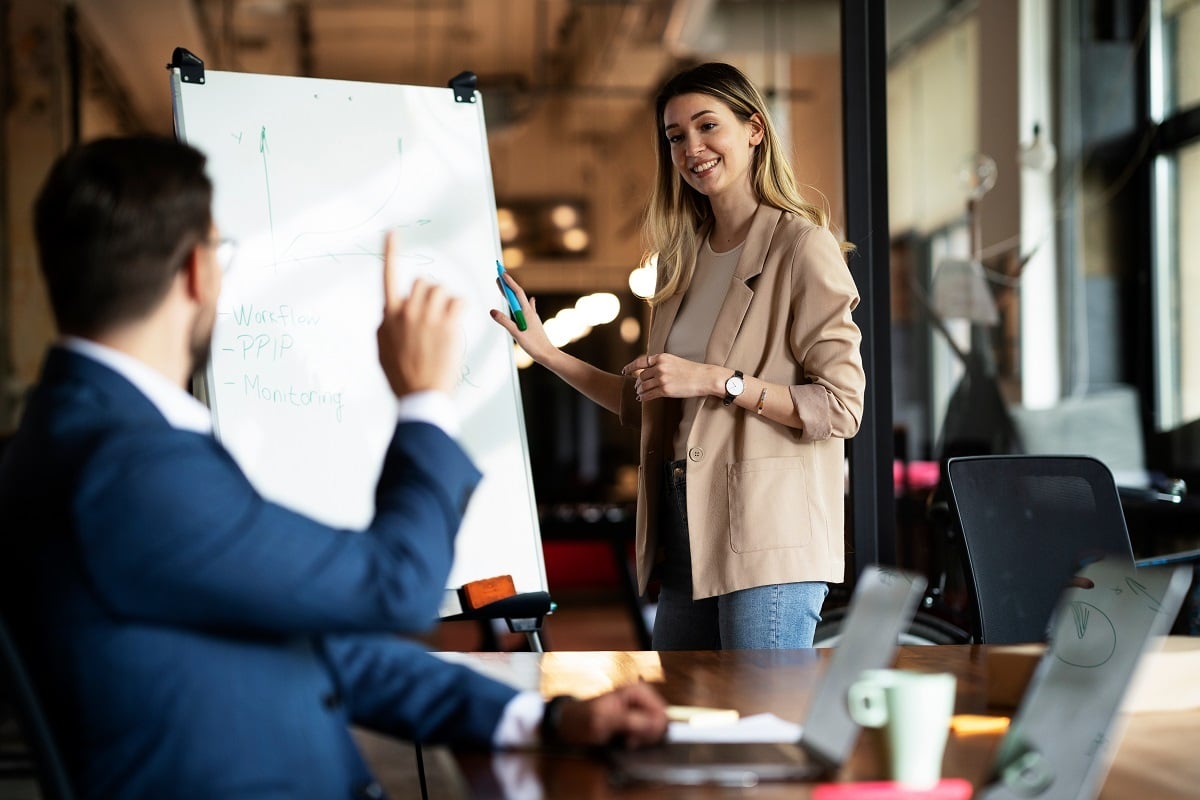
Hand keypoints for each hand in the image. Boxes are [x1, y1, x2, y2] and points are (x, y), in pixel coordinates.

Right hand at [377, 231, 462, 396]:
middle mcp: (407, 311)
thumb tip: (388, 312)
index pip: (388, 276)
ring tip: (445, 324)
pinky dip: (460, 310)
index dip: (390, 252)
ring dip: (446, 303)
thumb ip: (386, 325)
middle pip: (423, 283)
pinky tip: (456, 324)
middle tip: (433, 316)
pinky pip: (458, 302)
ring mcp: (428, 317)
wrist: (421, 394)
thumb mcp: (382, 349)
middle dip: (430, 294)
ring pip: (442, 291)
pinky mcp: (447, 325)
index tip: (391, 233)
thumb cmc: (402, 375)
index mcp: (389, 315)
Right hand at [488, 270, 555, 362]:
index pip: (516, 293)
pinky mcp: (533, 323)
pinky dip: (526, 302)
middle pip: (517, 295)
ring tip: (506, 286)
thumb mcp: (516, 333)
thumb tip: (492, 311)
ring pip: (521, 301)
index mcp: (526, 312)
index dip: (509, 282)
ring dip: (512, 293)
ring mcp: (532, 317)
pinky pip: (529, 308)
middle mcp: (530, 312)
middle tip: (499, 275)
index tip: (501, 273)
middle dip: (508, 285)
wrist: (547, 354)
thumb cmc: (533, 345)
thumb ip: (504, 321)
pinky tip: (531, 300)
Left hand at [554, 684, 667, 748]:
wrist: (570, 723)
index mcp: (637, 691)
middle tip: (628, 739)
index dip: (652, 729)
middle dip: (647, 734)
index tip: (635, 737)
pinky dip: (639, 740)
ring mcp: (640, 708)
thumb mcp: (604, 720)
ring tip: (625, 740)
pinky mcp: (637, 719)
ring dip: (642, 739)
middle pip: (662, 722)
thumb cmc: (583, 719)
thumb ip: (631, 721)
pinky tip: (626, 741)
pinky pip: (648, 733)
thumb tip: (657, 724)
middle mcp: (642, 697)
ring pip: (656, 729)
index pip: (662, 713)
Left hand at [621, 353, 721, 401]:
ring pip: (643, 386)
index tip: (624, 371)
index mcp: (661, 357)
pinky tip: (642, 399)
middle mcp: (659, 367)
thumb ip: (661, 363)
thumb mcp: (674, 361)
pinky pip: (649, 395)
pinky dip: (643, 397)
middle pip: (641, 376)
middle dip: (638, 382)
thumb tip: (649, 370)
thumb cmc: (692, 370)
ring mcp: (662, 379)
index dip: (630, 367)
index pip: (640, 362)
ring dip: (640, 390)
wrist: (704, 377)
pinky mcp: (665, 390)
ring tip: (639, 393)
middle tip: (636, 387)